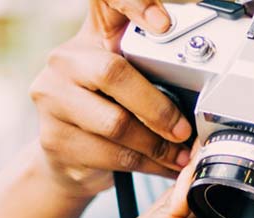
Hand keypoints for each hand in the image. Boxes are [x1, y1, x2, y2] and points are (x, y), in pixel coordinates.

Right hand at [30, 1, 192, 199]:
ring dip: (156, 145)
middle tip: (183, 130)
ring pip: (115, 123)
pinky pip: (110, 154)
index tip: (164, 24)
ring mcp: (52, 97)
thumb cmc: (106, 110)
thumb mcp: (129, 80)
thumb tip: (201, 87)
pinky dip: (145, 164)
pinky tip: (161, 166)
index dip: (136, 4)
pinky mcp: (53, 137)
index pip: (107, 1)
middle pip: (113, 73)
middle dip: (158, 108)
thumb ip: (152, 70)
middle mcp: (64, 59)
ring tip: (179, 155)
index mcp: (91, 35)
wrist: (67, 158)